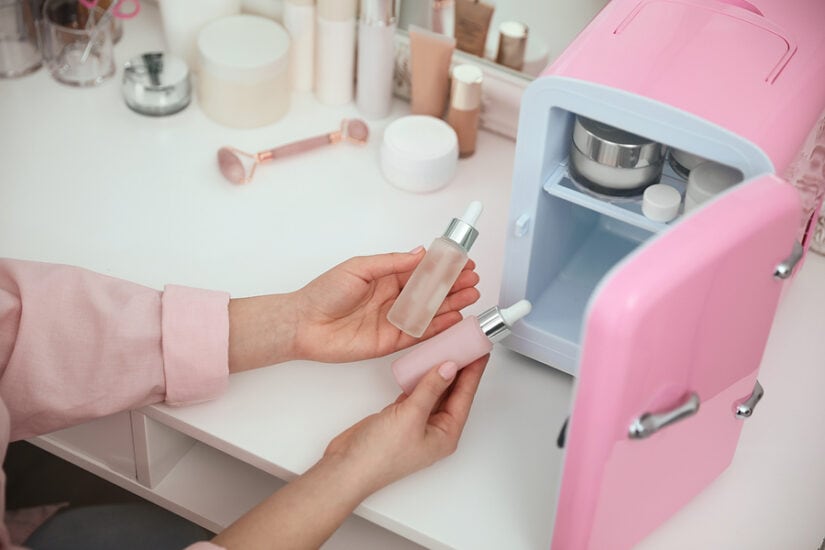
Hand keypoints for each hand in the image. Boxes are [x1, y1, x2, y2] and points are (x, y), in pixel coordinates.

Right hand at [212, 357, 487, 549]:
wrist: (347, 467)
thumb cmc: (378, 456)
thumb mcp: (410, 417)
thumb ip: (430, 389)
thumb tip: (449, 367)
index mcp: (446, 434)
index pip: (465, 396)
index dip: (473, 372)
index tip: (479, 350)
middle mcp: (435, 429)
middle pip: (453, 392)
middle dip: (459, 368)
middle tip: (465, 343)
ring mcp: (417, 423)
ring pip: (434, 390)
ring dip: (439, 371)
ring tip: (446, 348)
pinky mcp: (400, 417)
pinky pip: (417, 392)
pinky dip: (420, 378)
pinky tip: (423, 364)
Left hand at [291, 248, 479, 362]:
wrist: (304, 324)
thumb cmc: (323, 293)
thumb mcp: (359, 268)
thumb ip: (392, 263)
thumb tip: (420, 254)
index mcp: (385, 277)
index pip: (421, 270)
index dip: (442, 266)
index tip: (461, 260)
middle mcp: (393, 298)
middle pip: (430, 291)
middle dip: (452, 284)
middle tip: (472, 278)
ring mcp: (394, 319)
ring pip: (429, 311)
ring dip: (451, 303)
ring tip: (471, 295)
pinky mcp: (391, 341)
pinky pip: (419, 334)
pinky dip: (438, 327)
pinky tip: (454, 319)